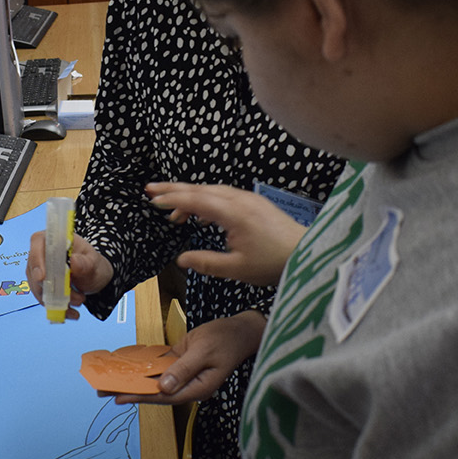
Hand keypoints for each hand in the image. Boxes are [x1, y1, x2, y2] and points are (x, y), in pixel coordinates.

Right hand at [26, 230, 114, 320]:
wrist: (94, 277)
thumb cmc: (92, 264)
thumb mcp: (94, 263)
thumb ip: (86, 263)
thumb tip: (73, 261)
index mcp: (53, 239)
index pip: (38, 243)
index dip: (37, 260)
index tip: (42, 278)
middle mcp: (41, 254)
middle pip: (36, 270)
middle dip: (53, 288)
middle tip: (75, 298)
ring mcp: (38, 271)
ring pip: (39, 288)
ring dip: (56, 300)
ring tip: (79, 301)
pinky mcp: (40, 287)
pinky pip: (43, 299)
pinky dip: (56, 307)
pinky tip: (71, 313)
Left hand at [111, 311, 264, 404]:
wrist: (241, 330)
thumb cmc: (226, 339)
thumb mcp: (204, 351)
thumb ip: (183, 369)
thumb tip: (162, 387)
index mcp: (197, 388)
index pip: (164, 396)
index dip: (140, 396)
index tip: (119, 397)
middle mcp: (189, 386)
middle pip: (156, 391)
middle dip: (131, 390)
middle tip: (104, 391)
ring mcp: (185, 376)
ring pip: (155, 380)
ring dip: (134, 379)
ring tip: (110, 380)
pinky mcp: (181, 364)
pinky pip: (160, 368)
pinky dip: (144, 366)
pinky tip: (127, 366)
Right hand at [145, 182, 305, 286]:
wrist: (305, 253)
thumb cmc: (274, 263)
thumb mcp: (236, 269)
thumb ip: (206, 262)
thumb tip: (181, 259)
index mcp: (233, 213)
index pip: (196, 200)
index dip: (172, 200)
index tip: (153, 200)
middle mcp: (240, 200)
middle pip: (201, 189)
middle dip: (175, 189)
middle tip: (151, 190)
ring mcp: (249, 199)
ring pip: (213, 191)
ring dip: (191, 196)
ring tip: (173, 211)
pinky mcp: (255, 203)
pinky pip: (225, 195)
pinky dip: (207, 200)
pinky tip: (201, 214)